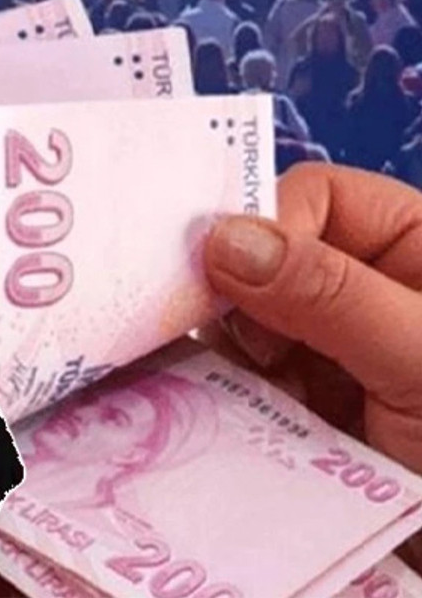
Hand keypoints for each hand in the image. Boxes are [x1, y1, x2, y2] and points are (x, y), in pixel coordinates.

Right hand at [201, 163, 421, 567]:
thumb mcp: (421, 360)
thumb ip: (328, 293)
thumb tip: (221, 236)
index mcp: (413, 249)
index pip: (317, 197)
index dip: (268, 227)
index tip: (227, 281)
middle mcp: (362, 292)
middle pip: (265, 257)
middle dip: (233, 294)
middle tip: (224, 341)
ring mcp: (326, 353)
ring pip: (239, 322)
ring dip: (224, 352)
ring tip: (230, 391)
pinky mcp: (297, 410)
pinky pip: (235, 383)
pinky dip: (217, 395)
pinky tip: (210, 413)